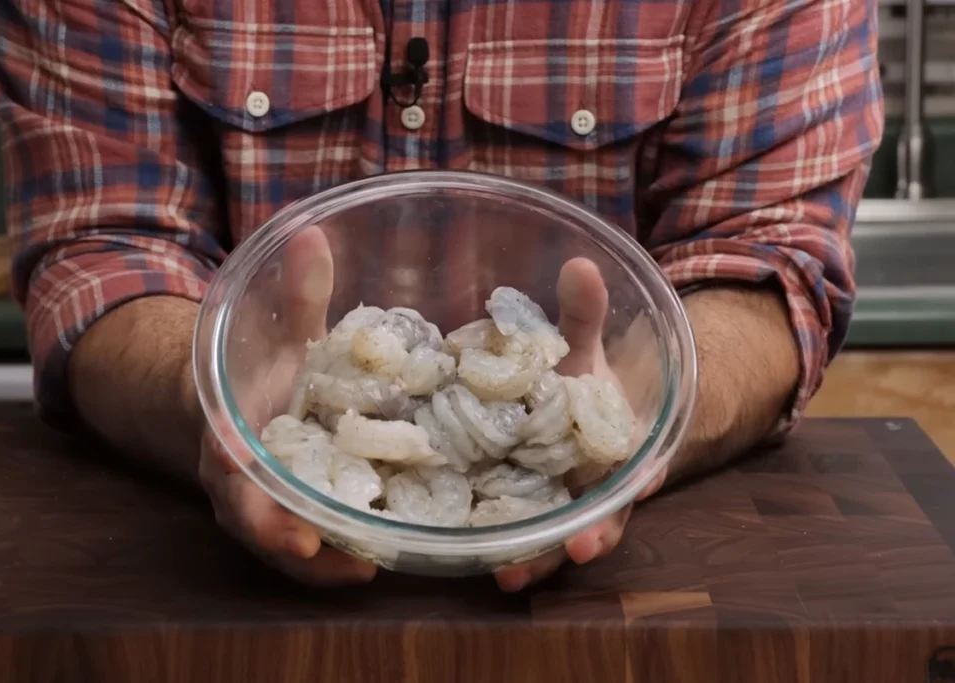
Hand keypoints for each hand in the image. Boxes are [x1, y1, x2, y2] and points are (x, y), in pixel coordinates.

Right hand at [198, 227, 377, 585]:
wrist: (250, 415)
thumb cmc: (267, 374)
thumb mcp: (283, 335)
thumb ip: (296, 295)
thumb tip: (311, 232)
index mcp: (232, 432)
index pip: (221, 448)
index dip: (225, 456)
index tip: (229, 454)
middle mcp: (244, 482)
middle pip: (249, 515)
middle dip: (275, 532)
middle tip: (310, 545)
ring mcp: (271, 512)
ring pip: (284, 545)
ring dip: (318, 561)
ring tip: (363, 568)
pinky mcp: (304, 527)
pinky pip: (316, 551)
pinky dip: (340, 560)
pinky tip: (382, 560)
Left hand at [494, 257, 666, 591]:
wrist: (554, 410)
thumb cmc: (578, 382)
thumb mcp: (583, 347)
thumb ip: (582, 314)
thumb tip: (580, 262)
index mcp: (616, 445)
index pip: (638, 462)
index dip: (641, 477)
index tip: (643, 484)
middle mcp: (592, 483)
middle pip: (601, 515)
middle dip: (591, 535)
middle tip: (577, 550)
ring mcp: (554, 505)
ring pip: (553, 537)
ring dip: (537, 559)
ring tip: (512, 576)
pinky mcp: (515, 513)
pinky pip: (511, 535)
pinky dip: (499, 549)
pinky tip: (478, 564)